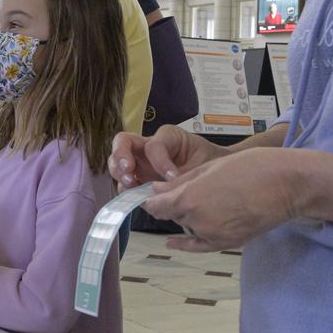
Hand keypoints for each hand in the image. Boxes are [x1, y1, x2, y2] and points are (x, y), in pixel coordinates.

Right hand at [109, 125, 225, 187]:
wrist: (216, 173)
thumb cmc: (209, 163)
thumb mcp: (202, 164)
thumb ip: (184, 174)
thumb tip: (169, 185)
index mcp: (167, 137)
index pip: (154, 145)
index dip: (160, 161)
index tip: (173, 177)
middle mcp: (148, 146)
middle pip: (123, 142)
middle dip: (122, 156)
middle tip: (129, 172)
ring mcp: (140, 162)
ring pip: (116, 161)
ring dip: (118, 172)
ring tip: (129, 184)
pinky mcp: (138, 179)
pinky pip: (123, 182)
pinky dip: (124, 188)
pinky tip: (132, 195)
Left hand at [142, 148, 300, 252]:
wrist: (287, 184)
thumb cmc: (250, 166)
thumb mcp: (209, 167)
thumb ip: (180, 182)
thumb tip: (156, 189)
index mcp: (189, 199)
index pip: (156, 205)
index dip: (149, 199)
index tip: (146, 194)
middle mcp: (198, 220)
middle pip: (171, 214)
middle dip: (169, 204)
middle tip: (173, 192)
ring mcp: (213, 234)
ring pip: (187, 225)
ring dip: (185, 215)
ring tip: (199, 199)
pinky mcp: (228, 242)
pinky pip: (199, 245)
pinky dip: (185, 243)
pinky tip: (172, 241)